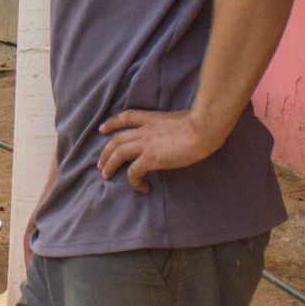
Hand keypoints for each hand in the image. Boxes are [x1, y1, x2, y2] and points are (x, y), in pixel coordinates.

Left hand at [97, 109, 230, 193]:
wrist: (204, 128)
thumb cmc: (203, 124)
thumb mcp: (184, 119)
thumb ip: (175, 126)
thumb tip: (181, 135)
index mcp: (153, 119)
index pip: (126, 117)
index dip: (112, 123)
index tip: (102, 129)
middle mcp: (145, 130)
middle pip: (116, 139)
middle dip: (105, 152)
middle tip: (100, 163)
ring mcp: (146, 144)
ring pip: (117, 153)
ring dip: (109, 165)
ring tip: (106, 175)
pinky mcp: (150, 158)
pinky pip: (133, 172)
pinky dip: (134, 182)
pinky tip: (142, 188)